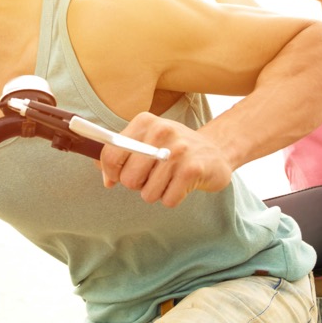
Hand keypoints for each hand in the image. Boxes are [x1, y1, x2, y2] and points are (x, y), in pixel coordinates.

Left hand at [98, 112, 233, 207]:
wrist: (215, 151)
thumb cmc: (173, 149)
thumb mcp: (147, 141)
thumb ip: (122, 154)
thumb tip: (106, 177)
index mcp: (144, 122)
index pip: (111, 153)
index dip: (111, 172)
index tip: (115, 178)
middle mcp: (161, 132)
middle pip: (128, 179)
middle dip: (138, 184)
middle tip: (152, 175)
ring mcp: (178, 151)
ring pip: (148, 193)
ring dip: (157, 192)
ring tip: (169, 178)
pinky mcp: (193, 170)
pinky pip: (168, 200)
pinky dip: (172, 197)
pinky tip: (181, 184)